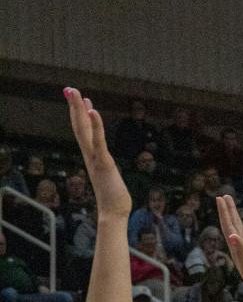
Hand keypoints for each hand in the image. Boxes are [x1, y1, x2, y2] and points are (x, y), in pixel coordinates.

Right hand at [65, 88, 130, 217]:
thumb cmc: (114, 198)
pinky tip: (92, 110)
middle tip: (69, 88)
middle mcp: (90, 155)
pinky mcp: (104, 162)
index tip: (83, 99)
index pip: (84, 131)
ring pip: (84, 129)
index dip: (81, 115)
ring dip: (79, 110)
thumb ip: (106, 167)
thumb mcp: (109, 176)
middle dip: (74, 107)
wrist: (113, 213)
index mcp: (92, 156)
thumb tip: (108, 165)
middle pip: (79, 126)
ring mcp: (95, 158)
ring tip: (76, 93)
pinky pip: (98, 140)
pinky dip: (95, 124)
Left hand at [217, 192, 242, 301]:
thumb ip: (242, 251)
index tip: (221, 198)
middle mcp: (240, 251)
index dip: (225, 213)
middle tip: (224, 196)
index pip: (229, 228)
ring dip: (236, 220)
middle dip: (228, 212)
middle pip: (232, 227)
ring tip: (233, 208)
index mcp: (237, 251)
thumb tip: (232, 236)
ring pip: (240, 233)